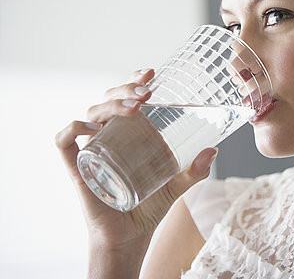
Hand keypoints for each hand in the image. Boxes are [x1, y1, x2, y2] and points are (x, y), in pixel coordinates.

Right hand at [54, 68, 218, 250]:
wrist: (130, 237)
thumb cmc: (149, 207)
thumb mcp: (176, 185)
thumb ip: (194, 170)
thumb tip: (213, 151)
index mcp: (129, 133)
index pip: (126, 97)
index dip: (133, 79)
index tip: (151, 72)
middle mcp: (109, 135)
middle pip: (108, 99)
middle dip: (126, 89)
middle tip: (147, 92)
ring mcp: (92, 149)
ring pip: (91, 112)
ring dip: (111, 103)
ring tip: (135, 107)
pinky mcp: (78, 167)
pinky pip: (64, 140)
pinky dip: (74, 128)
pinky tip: (94, 127)